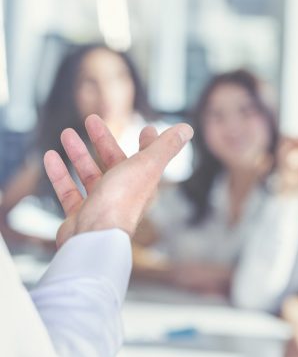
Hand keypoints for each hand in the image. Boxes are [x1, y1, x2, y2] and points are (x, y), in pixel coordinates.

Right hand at [43, 114, 192, 247]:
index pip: (149, 158)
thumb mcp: (147, 165)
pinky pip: (68, 191)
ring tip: (66, 133)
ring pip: (89, 174)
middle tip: (91, 119)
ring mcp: (102, 205)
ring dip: (79, 154)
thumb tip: (187, 128)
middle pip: (114, 162)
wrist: (94, 236)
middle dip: (103, 140)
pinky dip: (60, 174)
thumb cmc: (121, 199)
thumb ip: (165, 146)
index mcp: (144, 183)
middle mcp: (124, 194)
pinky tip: (50, 156)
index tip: (147, 128)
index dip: (150, 143)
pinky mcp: (80, 215)